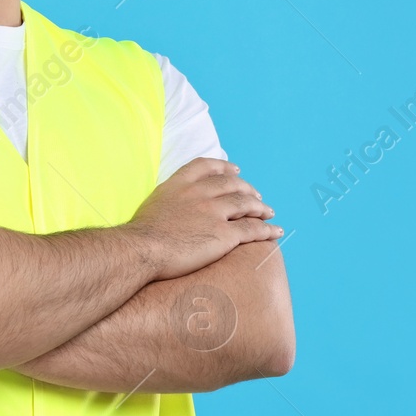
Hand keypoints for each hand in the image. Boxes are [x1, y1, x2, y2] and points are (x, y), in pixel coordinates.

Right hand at [127, 157, 280, 280]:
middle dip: (247, 188)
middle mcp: (199, 193)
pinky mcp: (224, 234)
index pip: (206, 166)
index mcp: (179, 184)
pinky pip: (252, 229)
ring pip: (246, 204)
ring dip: (260, 207)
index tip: (235, 169)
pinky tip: (275, 231)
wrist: (142, 249)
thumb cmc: (140, 236)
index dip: (223, 167)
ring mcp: (213, 212)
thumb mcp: (152, 205)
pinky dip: (267, 229)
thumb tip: (171, 210)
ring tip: (268, 212)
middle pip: (231, 184)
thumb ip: (168, 201)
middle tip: (256, 195)